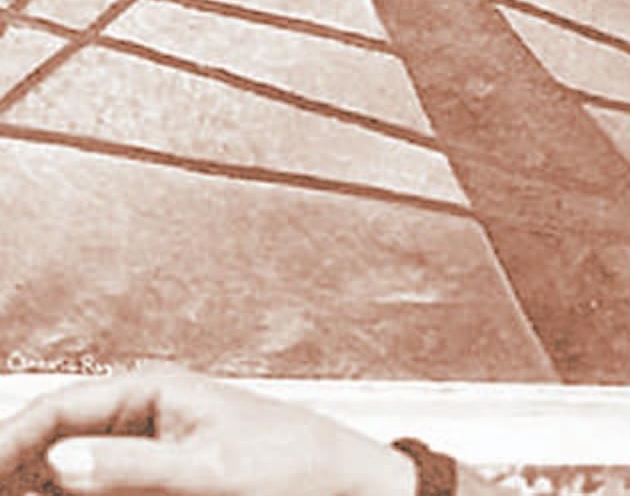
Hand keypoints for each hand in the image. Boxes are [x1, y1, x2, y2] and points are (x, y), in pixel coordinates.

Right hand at [0, 368, 416, 495]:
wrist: (349, 484)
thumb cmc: (296, 463)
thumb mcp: (209, 470)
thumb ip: (135, 467)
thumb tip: (59, 461)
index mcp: (154, 391)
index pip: (55, 411)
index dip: (5, 443)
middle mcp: (146, 415)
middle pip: (56, 441)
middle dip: (19, 471)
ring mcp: (152, 448)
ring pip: (76, 470)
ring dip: (44, 485)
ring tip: (20, 494)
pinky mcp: (164, 478)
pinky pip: (106, 485)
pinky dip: (82, 493)